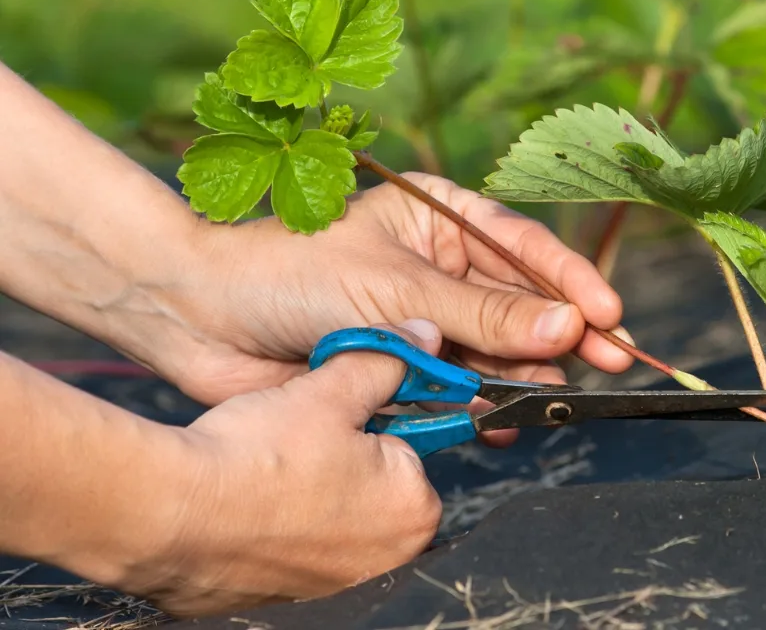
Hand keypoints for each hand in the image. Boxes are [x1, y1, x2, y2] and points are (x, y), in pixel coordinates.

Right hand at [123, 320, 443, 617]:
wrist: (168, 516)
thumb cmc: (257, 456)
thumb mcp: (330, 391)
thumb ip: (384, 363)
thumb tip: (422, 338)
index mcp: (414, 511)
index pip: (407, 450)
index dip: (366, 423)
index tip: (332, 416)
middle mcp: (387, 560)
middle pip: (374, 488)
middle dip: (342, 461)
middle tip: (294, 443)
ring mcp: (335, 587)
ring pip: (331, 519)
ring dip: (307, 494)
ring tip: (266, 472)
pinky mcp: (285, 602)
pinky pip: (290, 550)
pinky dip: (274, 529)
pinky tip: (246, 506)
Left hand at [156, 173, 633, 444]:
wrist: (204, 316)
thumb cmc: (292, 270)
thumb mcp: (398, 286)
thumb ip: (485, 314)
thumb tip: (569, 327)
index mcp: (440, 218)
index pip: (524, 248)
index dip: (572, 282)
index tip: (610, 316)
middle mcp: (440, 266)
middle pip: (521, 303)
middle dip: (563, 334)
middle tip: (612, 362)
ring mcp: (425, 319)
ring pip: (496, 351)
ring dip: (525, 374)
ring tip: (551, 396)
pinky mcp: (406, 367)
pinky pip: (461, 387)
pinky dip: (483, 404)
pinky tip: (503, 417)